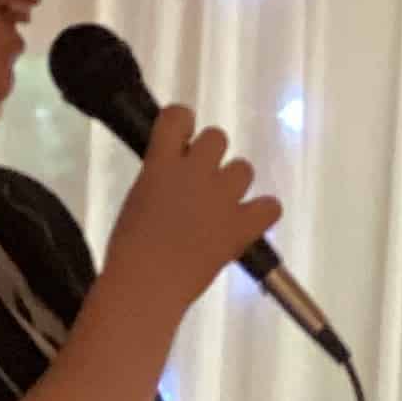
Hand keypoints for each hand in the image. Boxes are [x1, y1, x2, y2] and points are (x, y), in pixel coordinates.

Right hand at [105, 105, 278, 322]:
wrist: (147, 284)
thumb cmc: (130, 247)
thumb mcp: (137, 198)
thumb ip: (159, 178)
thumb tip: (174, 179)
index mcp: (161, 162)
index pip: (179, 116)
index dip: (183, 126)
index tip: (181, 143)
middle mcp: (195, 171)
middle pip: (217, 138)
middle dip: (211, 157)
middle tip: (200, 186)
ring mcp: (223, 197)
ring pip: (244, 169)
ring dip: (234, 184)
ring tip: (221, 210)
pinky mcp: (242, 225)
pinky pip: (271, 206)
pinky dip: (263, 213)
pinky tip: (249, 223)